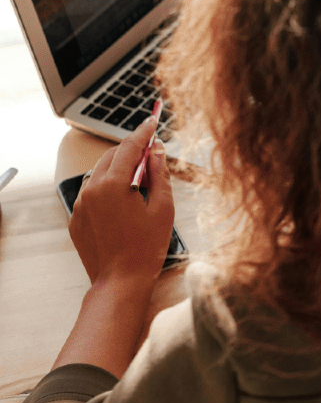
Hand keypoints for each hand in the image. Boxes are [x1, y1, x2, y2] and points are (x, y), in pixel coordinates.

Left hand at [70, 117, 173, 286]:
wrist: (120, 281)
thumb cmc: (145, 248)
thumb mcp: (163, 207)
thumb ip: (159, 174)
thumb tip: (157, 150)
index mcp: (113, 185)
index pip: (129, 147)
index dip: (143, 132)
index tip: (152, 121)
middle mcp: (92, 190)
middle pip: (111, 156)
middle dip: (131, 151)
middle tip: (152, 155)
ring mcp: (81, 205)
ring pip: (100, 173)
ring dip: (118, 169)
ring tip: (139, 183)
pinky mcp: (76, 218)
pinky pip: (92, 193)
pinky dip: (107, 188)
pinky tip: (124, 202)